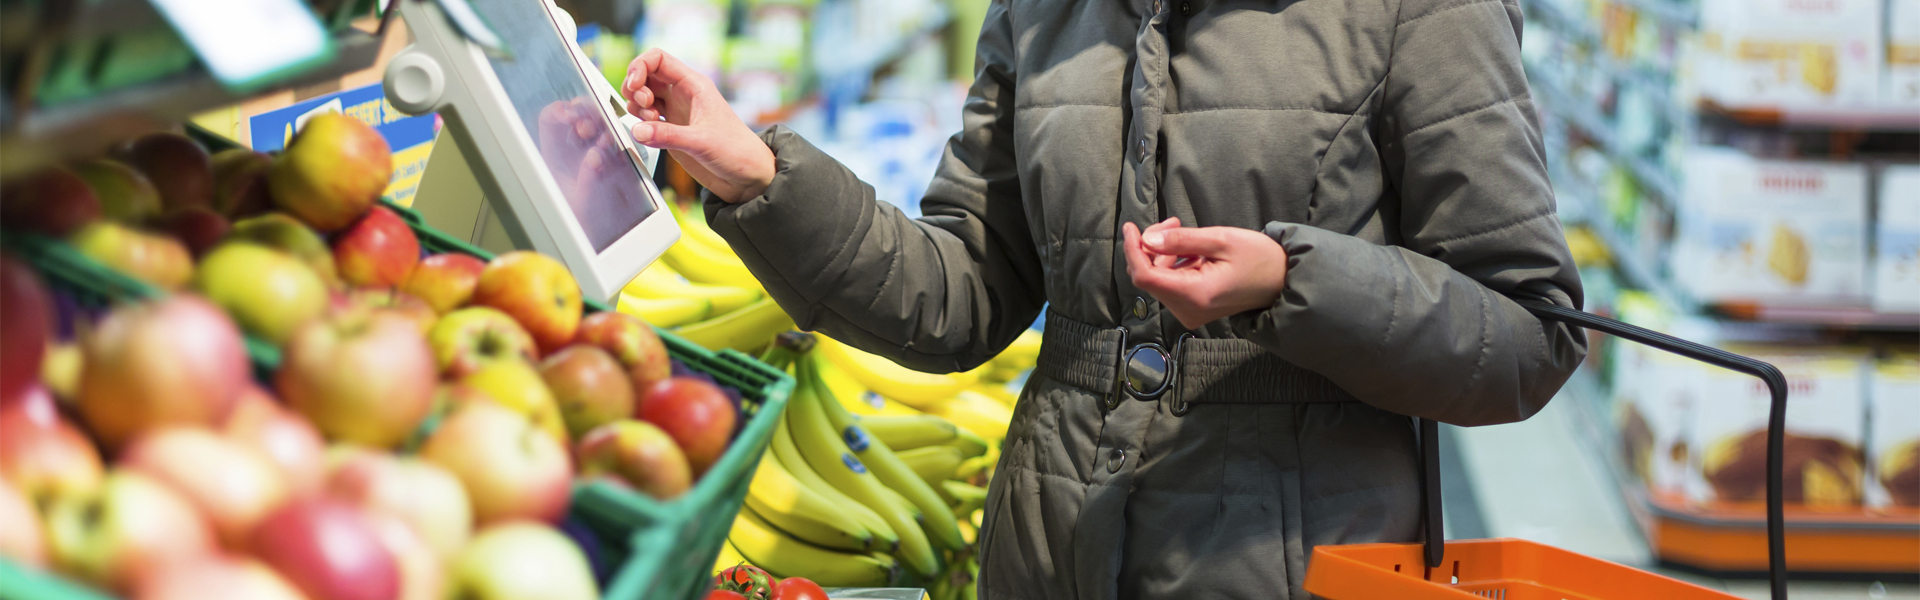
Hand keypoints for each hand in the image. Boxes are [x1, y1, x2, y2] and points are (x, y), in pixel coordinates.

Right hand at [622, 49, 774, 202]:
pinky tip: (649, 133)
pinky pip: (647, 117)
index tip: (634, 86)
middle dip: (636, 89)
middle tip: (645, 107)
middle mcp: (683, 95)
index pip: (658, 59)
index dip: (640, 66)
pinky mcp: (673, 130)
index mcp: (694, 85)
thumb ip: (668, 136)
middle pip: (646, 76)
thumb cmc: (736, 151)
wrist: (746, 176)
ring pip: (644, 96)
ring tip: (651, 122)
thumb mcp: (701, 142)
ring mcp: (677, 112)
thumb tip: (638, 130)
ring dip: (638, 107)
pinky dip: (641, 122)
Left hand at [1121, 218, 1289, 329]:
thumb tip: (1148, 239)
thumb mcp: (1221, 239)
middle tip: (1173, 222)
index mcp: (1194, 295)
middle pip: (1149, 277)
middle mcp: (1188, 310)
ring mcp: (1190, 313)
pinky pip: (1170, 286)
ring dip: (1163, 254)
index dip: (1132, 250)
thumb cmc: (1259, 258)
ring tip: (1183, 232)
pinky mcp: (1194, 310)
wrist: (1282, 281)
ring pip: (1158, 280)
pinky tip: (1190, 251)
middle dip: (1151, 247)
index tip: (1131, 227)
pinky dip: (1173, 264)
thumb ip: (1182, 240)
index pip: (1145, 276)